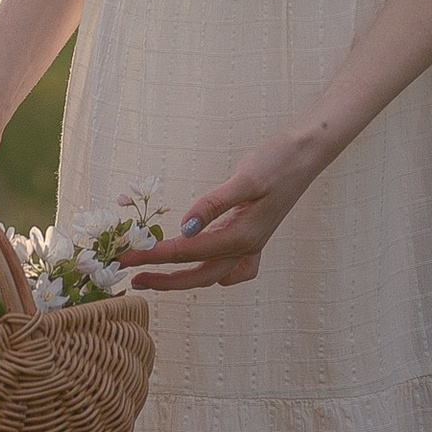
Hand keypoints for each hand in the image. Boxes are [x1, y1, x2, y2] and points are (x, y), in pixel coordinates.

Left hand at [122, 129, 330, 291]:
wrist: (307, 153)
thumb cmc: (278, 161)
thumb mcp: (245, 178)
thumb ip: (214, 205)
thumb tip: (185, 229)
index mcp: (241, 236)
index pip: (187, 252)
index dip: (152, 256)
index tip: (123, 257)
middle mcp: (246, 247)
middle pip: (197, 275)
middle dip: (162, 279)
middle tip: (130, 276)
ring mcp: (252, 244)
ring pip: (212, 275)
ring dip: (182, 279)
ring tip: (154, 275)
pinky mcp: (253, 235)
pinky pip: (232, 267)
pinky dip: (213, 273)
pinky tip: (201, 265)